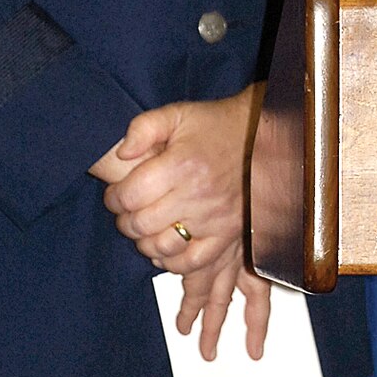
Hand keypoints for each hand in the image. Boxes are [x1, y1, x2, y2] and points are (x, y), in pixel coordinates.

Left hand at [89, 83, 270, 358]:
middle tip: (127, 213)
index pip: (130, 195)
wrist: (262, 135)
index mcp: (181, 164)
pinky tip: (165, 251)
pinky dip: (173, 262)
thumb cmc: (215, 125)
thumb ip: (143, 128)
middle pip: (142, 224)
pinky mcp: (228, 234)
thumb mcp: (177, 114)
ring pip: (163, 247)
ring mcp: (215, 218)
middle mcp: (198, 194)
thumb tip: (122, 154)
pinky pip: (193, 261)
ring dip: (144, 243)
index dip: (114, 198)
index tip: (115, 196)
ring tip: (144, 231)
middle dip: (125, 221)